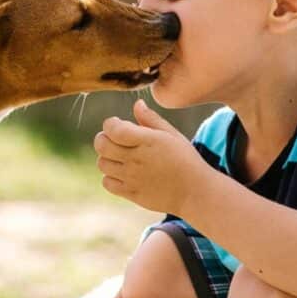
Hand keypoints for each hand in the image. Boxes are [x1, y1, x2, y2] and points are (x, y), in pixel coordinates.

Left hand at [94, 99, 210, 216]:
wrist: (195, 192)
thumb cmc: (185, 159)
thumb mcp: (172, 134)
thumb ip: (151, 119)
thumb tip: (137, 104)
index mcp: (147, 141)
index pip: (113, 129)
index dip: (110, 124)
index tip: (118, 124)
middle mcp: (136, 159)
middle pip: (101, 145)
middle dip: (103, 138)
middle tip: (114, 139)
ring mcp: (132, 178)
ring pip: (102, 164)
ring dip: (107, 157)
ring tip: (120, 156)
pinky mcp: (131, 193)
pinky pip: (107, 183)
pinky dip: (110, 176)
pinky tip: (123, 172)